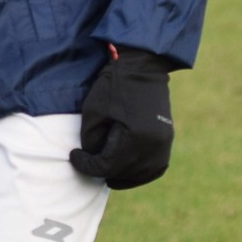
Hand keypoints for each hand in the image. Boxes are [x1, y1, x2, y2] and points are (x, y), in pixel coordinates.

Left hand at [69, 45, 175, 189]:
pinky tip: (126, 168)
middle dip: (102, 170)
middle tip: (87, 161)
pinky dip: (140, 172)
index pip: (106, 166)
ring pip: (141, 174)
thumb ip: (91, 140)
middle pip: (123, 172)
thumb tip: (94, 158)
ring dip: (121, 175)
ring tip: (105, 170)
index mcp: (134, 137)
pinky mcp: (167, 139)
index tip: (74, 156)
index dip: (86, 165)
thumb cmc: (114, 85)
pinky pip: (155, 168)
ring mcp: (163, 144)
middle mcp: (153, 145)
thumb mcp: (94, 111)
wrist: (142, 66)